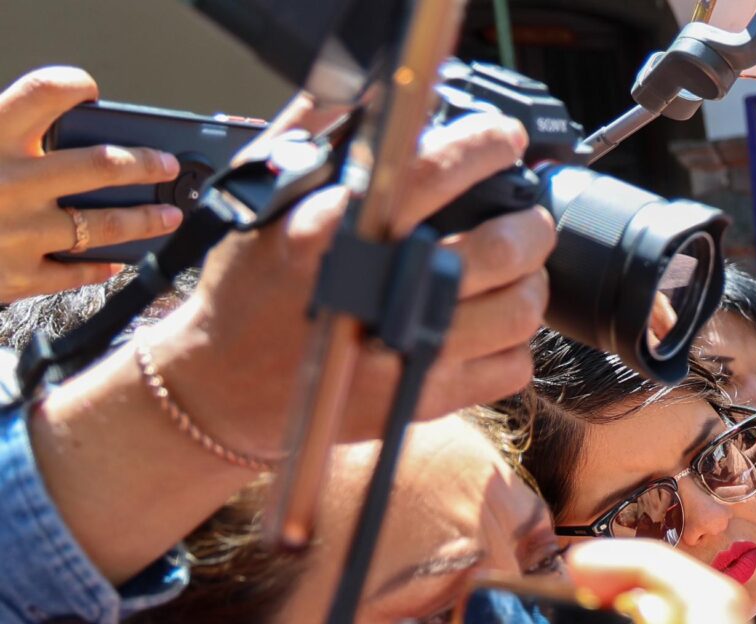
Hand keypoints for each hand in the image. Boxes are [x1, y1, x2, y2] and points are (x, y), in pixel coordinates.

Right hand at [0, 68, 180, 301]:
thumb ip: (3, 136)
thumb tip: (61, 132)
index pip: (43, 92)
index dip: (73, 84)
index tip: (90, 89)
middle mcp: (9, 182)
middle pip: (101, 163)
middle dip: (145, 162)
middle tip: (168, 164)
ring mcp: (18, 232)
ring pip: (104, 223)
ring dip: (145, 219)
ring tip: (167, 214)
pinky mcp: (18, 275)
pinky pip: (77, 271)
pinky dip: (103, 265)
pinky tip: (118, 260)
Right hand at [145, 110, 553, 456]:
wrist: (223, 384)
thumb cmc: (247, 289)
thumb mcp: (264, 202)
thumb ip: (314, 139)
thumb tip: (368, 92)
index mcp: (335, 230)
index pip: (430, 172)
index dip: (481, 148)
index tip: (505, 139)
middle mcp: (376, 290)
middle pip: (499, 249)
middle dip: (530, 226)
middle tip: (529, 218)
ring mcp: (404, 351)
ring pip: (518, 312)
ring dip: (532, 285)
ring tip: (519, 271)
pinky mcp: (422, 398)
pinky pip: (508, 368)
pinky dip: (515, 344)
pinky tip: (494, 326)